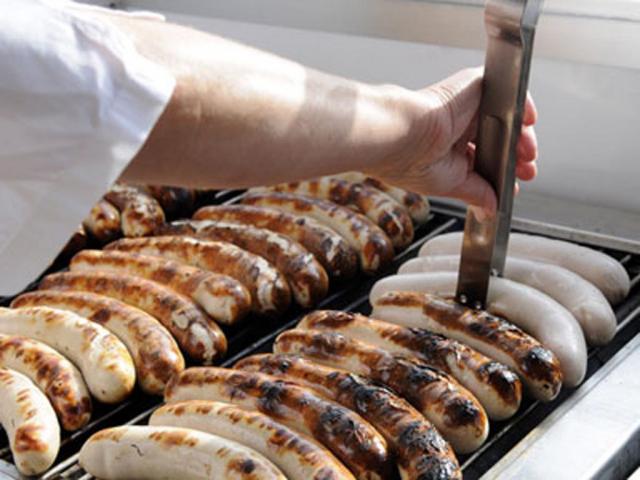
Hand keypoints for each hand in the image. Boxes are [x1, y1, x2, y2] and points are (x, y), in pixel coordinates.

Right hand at [370, 68, 537, 214]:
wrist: (400, 136)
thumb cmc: (408, 159)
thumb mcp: (450, 184)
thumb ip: (475, 193)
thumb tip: (489, 208)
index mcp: (446, 148)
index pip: (483, 158)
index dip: (503, 170)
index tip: (516, 182)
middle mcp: (456, 126)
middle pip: (498, 138)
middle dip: (517, 156)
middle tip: (527, 170)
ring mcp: (465, 106)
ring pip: (504, 117)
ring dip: (522, 135)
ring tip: (527, 153)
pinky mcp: (471, 87)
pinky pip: (504, 90)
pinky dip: (521, 104)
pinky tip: (527, 121)